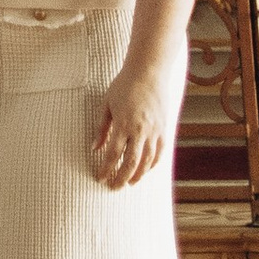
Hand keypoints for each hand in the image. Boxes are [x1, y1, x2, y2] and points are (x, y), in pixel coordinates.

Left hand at [91, 60, 180, 189]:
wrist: (148, 71)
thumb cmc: (124, 85)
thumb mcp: (107, 104)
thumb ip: (101, 128)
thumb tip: (94, 148)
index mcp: (123, 123)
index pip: (113, 153)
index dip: (106, 169)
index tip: (100, 178)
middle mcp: (140, 129)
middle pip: (130, 162)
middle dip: (121, 177)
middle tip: (113, 187)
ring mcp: (154, 130)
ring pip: (147, 161)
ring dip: (138, 175)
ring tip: (129, 182)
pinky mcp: (164, 129)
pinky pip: (160, 153)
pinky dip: (153, 164)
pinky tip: (146, 170)